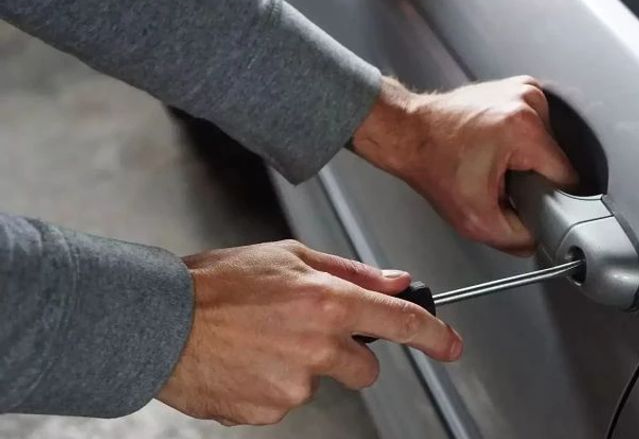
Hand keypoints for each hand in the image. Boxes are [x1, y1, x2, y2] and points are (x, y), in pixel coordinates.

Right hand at [157, 240, 461, 425]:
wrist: (158, 322)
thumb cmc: (217, 283)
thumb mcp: (288, 256)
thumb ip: (350, 271)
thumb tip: (395, 281)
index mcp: (327, 302)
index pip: (401, 323)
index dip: (435, 336)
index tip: (451, 345)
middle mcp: (317, 347)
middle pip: (365, 367)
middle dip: (348, 354)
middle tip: (307, 332)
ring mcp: (293, 385)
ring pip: (320, 383)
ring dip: (302, 366)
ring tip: (261, 341)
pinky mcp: (269, 412)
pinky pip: (286, 400)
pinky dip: (272, 384)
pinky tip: (247, 361)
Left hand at [352, 76, 577, 254]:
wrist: (409, 133)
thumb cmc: (432, 164)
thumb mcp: (476, 220)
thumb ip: (517, 239)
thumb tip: (540, 238)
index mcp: (524, 129)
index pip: (567, 177)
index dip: (549, 198)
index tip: (525, 200)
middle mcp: (529, 101)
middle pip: (556, 160)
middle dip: (533, 177)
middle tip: (500, 181)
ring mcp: (524, 90)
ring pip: (548, 144)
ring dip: (527, 160)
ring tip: (495, 162)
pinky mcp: (518, 88)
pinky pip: (536, 128)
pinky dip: (521, 142)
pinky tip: (496, 147)